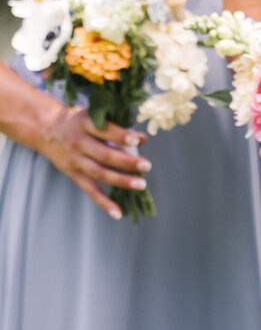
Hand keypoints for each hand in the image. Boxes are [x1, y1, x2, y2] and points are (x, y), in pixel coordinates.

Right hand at [36, 103, 149, 218]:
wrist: (44, 129)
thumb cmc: (78, 121)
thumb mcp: (93, 117)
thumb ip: (117, 127)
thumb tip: (143, 139)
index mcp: (84, 124)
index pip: (103, 130)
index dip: (120, 136)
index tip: (136, 141)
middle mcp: (78, 142)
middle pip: (103, 155)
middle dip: (125, 162)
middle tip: (146, 165)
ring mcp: (74, 160)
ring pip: (98, 173)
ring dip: (120, 181)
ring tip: (141, 184)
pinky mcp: (73, 174)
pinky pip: (89, 190)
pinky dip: (103, 202)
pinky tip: (118, 213)